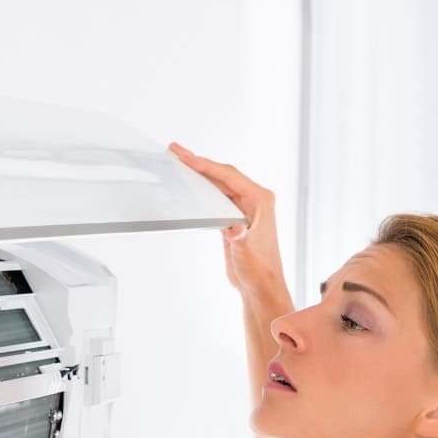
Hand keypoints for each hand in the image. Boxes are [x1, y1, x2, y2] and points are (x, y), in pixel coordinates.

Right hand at [168, 142, 285, 295]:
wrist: (260, 286)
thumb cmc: (259, 271)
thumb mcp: (246, 255)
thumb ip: (239, 240)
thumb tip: (233, 229)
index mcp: (260, 201)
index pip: (229, 176)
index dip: (206, 166)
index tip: (186, 157)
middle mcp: (254, 200)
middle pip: (223, 174)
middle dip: (199, 162)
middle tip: (176, 151)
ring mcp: (244, 207)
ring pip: (219, 183)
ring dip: (199, 173)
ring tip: (179, 161)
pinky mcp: (234, 217)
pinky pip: (217, 196)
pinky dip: (202, 188)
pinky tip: (190, 183)